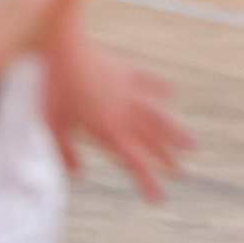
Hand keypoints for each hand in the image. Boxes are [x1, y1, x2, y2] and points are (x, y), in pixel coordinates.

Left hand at [45, 33, 191, 202]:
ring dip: (173, 131)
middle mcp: (124, 112)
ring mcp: (127, 91)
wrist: (64, 44)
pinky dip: (158, 87)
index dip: (148, 181)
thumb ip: (65, 152)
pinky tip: (170, 92)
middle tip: (180, 173)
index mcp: (107, 129)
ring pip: (156, 116)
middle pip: (150, 141)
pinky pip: (145, 81)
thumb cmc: (52, 86)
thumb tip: (78, 174)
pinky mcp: (123, 72)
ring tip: (192, 144)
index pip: (133, 161)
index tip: (160, 198)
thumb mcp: (51, 124)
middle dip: (165, 159)